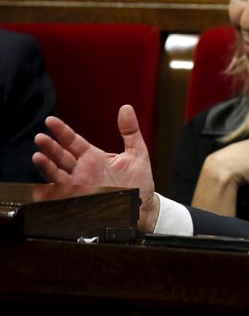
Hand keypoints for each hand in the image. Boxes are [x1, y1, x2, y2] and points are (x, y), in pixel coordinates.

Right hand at [32, 105, 158, 233]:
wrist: (144, 207)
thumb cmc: (139, 181)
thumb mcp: (137, 153)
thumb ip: (130, 131)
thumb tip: (126, 108)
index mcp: (94, 157)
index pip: (73, 141)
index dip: (61, 131)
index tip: (50, 121)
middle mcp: (83, 170)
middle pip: (61, 156)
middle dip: (50, 147)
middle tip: (40, 137)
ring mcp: (80, 184)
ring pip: (58, 173)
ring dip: (47, 165)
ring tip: (38, 156)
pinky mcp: (81, 198)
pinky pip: (64, 193)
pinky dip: (54, 188)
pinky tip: (47, 182)